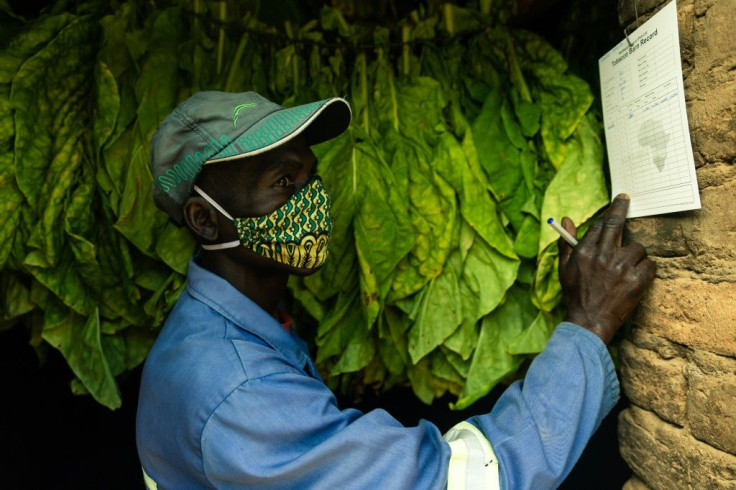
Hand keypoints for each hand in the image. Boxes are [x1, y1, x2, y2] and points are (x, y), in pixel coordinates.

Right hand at [558, 194, 655, 343]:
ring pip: (637, 248)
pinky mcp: (637, 281)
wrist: (589, 322)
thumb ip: (566, 242)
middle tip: (625, 201)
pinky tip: (637, 278)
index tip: (618, 202)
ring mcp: (621, 268)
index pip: (600, 224)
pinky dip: (646, 269)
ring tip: (627, 268)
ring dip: (635, 255)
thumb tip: (565, 219)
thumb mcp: (564, 268)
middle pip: (616, 224)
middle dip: (621, 209)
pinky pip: (650, 265)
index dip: (611, 211)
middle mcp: (602, 256)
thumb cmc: (576, 295)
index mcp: (584, 252)